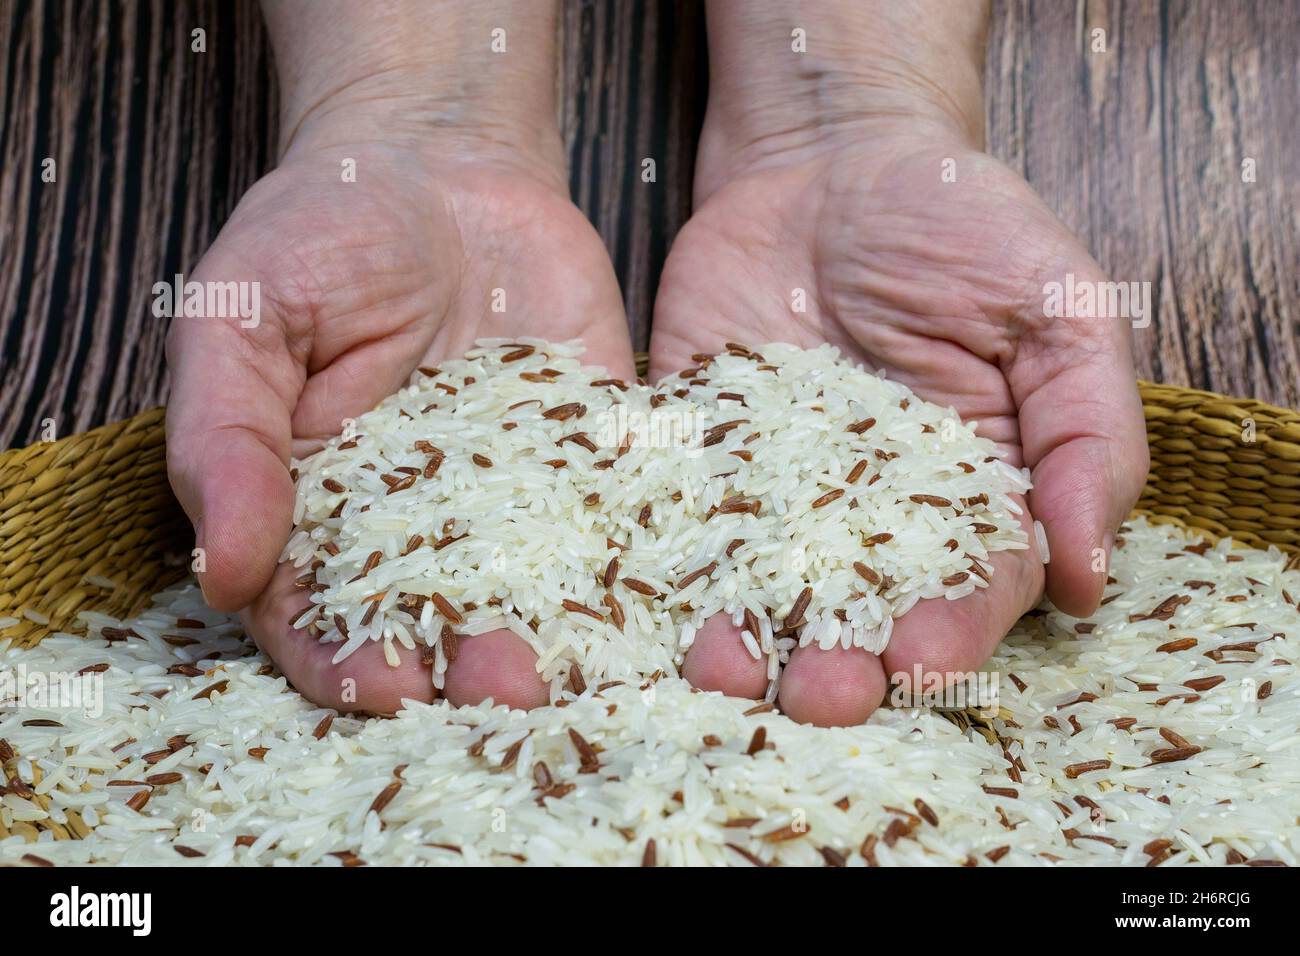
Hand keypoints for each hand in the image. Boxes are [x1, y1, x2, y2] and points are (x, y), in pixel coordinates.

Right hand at [167, 1, 631, 713]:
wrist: (444, 165)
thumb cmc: (321, 234)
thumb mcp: (242, 318)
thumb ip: (226, 438)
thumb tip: (223, 572)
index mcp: (321, 513)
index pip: (321, 615)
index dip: (342, 659)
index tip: (378, 685)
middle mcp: (422, 527)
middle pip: (439, 623)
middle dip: (465, 669)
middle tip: (502, 688)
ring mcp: (518, 499)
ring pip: (536, 591)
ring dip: (556, 636)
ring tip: (573, 665)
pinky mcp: (598, 459)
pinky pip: (622, 516)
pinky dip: (644, 558)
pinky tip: (667, 595)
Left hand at [651, 1, 1147, 724]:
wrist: (829, 157)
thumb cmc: (961, 225)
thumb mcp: (1056, 309)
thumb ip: (1087, 433)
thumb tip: (1087, 572)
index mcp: (969, 497)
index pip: (968, 588)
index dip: (950, 631)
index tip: (920, 661)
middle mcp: (867, 515)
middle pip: (855, 611)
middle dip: (838, 661)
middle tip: (813, 694)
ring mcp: (772, 491)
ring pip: (755, 584)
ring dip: (741, 636)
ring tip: (720, 669)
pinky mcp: (693, 454)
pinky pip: (671, 517)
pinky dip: (655, 560)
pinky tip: (637, 600)